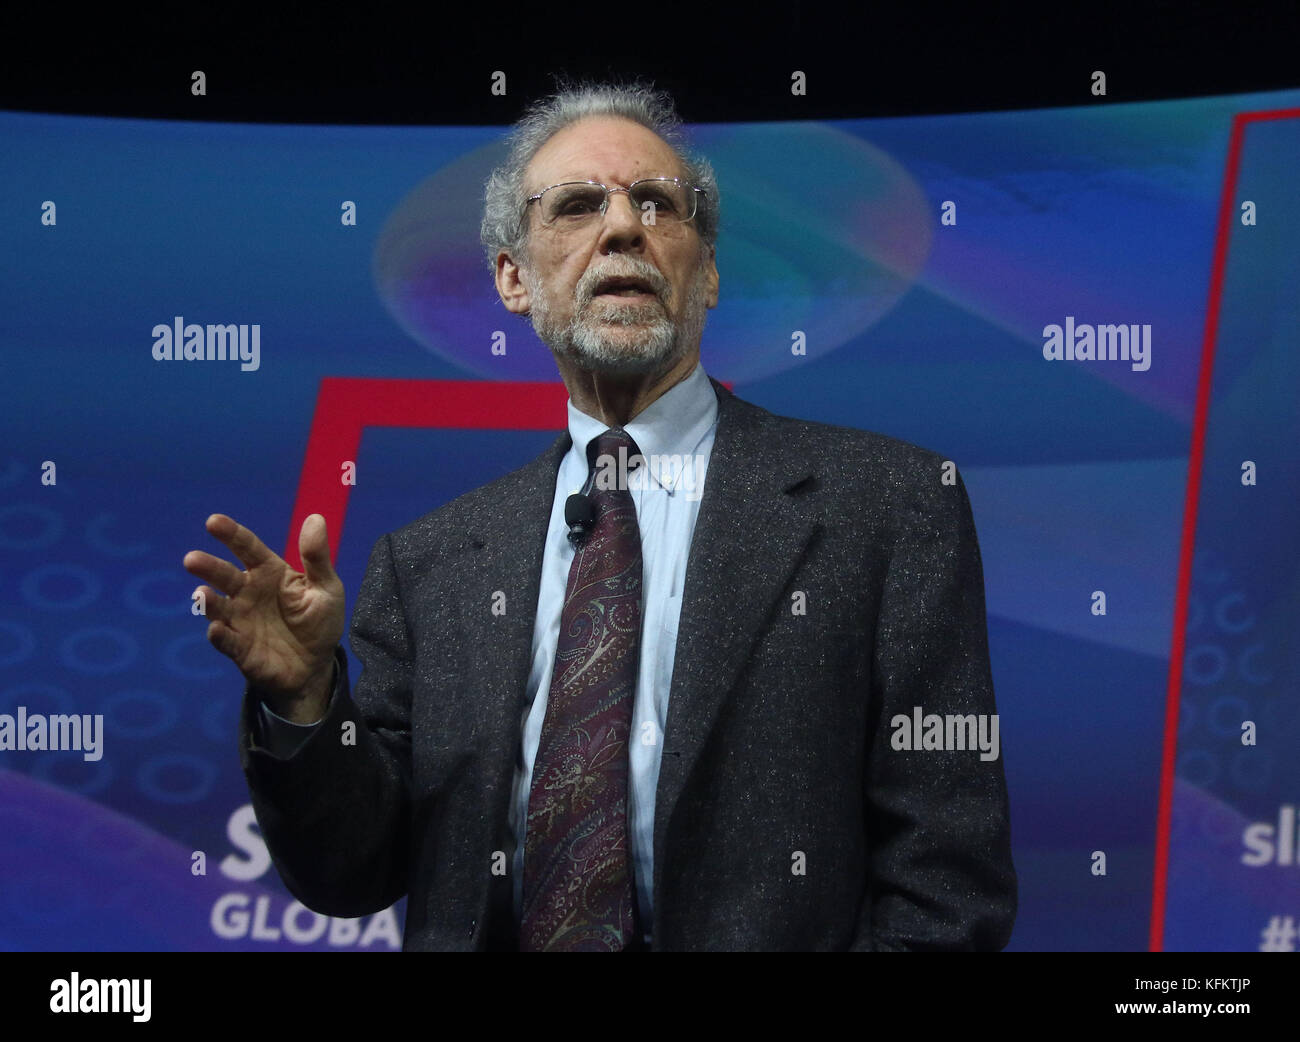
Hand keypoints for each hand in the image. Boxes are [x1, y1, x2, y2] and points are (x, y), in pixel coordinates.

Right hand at [184, 513, 344, 721]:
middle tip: (192, 559)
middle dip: (208, 567)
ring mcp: (240, 620)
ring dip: (207, 601)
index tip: (214, 522)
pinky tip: (217, 629)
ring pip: (217, 607)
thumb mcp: (326, 588)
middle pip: (224, 576)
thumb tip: (315, 518)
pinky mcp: (239, 648)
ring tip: (201, 595)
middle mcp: (248, 592)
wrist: (316, 666)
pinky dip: (220, 635)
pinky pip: (226, 641)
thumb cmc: (319, 621)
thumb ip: (317, 557)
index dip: (231, 534)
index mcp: (269, 572)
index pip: (247, 548)